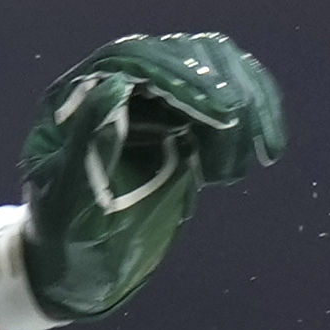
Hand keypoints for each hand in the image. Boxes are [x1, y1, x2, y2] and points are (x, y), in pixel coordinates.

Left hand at [13, 32, 285, 325]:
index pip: (133, 62)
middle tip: (246, 125)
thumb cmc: (64, 240)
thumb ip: (88, 144)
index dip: (178, 76)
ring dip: (242, 101)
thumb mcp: (68, 199)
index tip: (220, 110)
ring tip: (261, 147)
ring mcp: (149, 106)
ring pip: (206, 76)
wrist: (76, 270)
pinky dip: (250, 118)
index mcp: (77, 98)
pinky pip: (220, 106)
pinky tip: (265, 146)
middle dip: (218, 86)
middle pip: (176, 59)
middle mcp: (115, 90)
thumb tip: (116, 87)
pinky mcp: (177, 127)